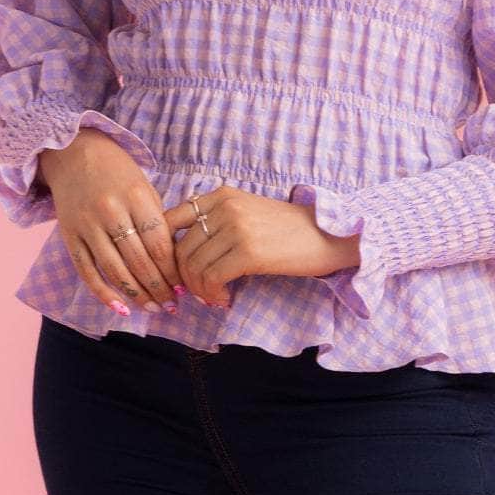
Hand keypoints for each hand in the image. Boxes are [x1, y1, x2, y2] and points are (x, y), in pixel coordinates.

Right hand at [39, 128, 183, 314]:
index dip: (173, 272)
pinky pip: (87, 271)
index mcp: (136, 197)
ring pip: (114, 270)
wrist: (74, 153)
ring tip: (152, 309)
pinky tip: (120, 308)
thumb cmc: (117, 172)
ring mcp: (87, 225)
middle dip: (158, 288)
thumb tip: (174, 262)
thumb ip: (157, 220)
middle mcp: (111, 212)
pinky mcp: (69, 235)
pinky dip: (103, 293)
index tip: (184, 288)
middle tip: (171, 306)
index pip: (159, 245)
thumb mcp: (144, 187)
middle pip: (139, 261)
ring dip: (136, 295)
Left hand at [163, 183, 359, 308]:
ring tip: (215, 298)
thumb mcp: (247, 212)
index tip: (177, 272)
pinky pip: (212, 279)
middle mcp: (225, 206)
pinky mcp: (248, 251)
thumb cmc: (288, 229)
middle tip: (199, 293)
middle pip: (180, 249)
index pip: (171, 220)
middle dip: (184, 278)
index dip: (166, 252)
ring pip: (193, 267)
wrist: (328, 235)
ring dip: (199, 291)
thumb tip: (180, 254)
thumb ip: (216, 222)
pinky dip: (213, 295)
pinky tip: (225, 300)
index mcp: (221, 195)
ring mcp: (236, 227)